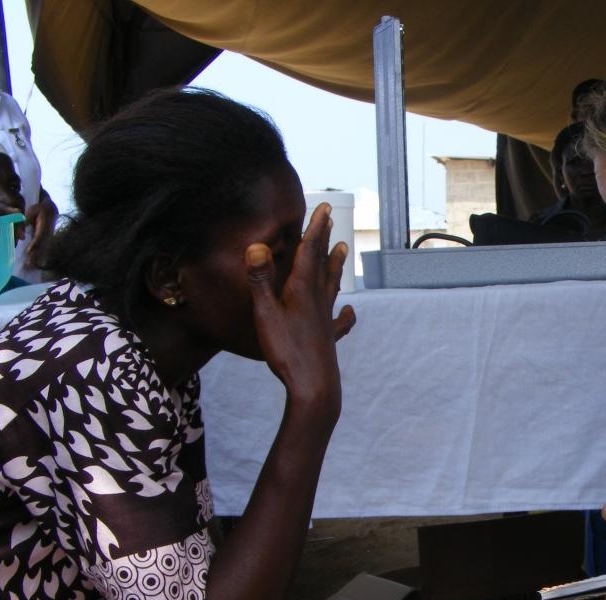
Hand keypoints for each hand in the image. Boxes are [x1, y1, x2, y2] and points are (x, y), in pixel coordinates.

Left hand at [24, 189, 57, 266]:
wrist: (51, 207)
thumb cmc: (39, 208)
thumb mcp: (31, 211)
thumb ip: (26, 220)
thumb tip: (22, 232)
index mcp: (46, 223)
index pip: (40, 235)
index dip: (35, 244)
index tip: (29, 251)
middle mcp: (49, 231)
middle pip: (43, 244)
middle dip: (36, 255)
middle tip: (29, 263)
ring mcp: (50, 235)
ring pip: (45, 248)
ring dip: (39, 257)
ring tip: (31, 266)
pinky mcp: (48, 238)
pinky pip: (45, 248)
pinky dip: (41, 256)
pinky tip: (38, 264)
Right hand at [244, 204, 356, 423]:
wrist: (314, 385)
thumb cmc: (287, 350)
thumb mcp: (265, 313)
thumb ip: (260, 280)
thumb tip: (256, 245)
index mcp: (302, 290)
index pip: (309, 251)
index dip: (315, 228)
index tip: (324, 207)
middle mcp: (317, 300)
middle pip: (322, 263)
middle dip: (324, 239)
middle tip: (331, 219)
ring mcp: (325, 318)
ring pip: (331, 285)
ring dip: (335, 265)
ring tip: (342, 250)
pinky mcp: (328, 336)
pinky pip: (339, 320)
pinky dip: (345, 312)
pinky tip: (349, 310)